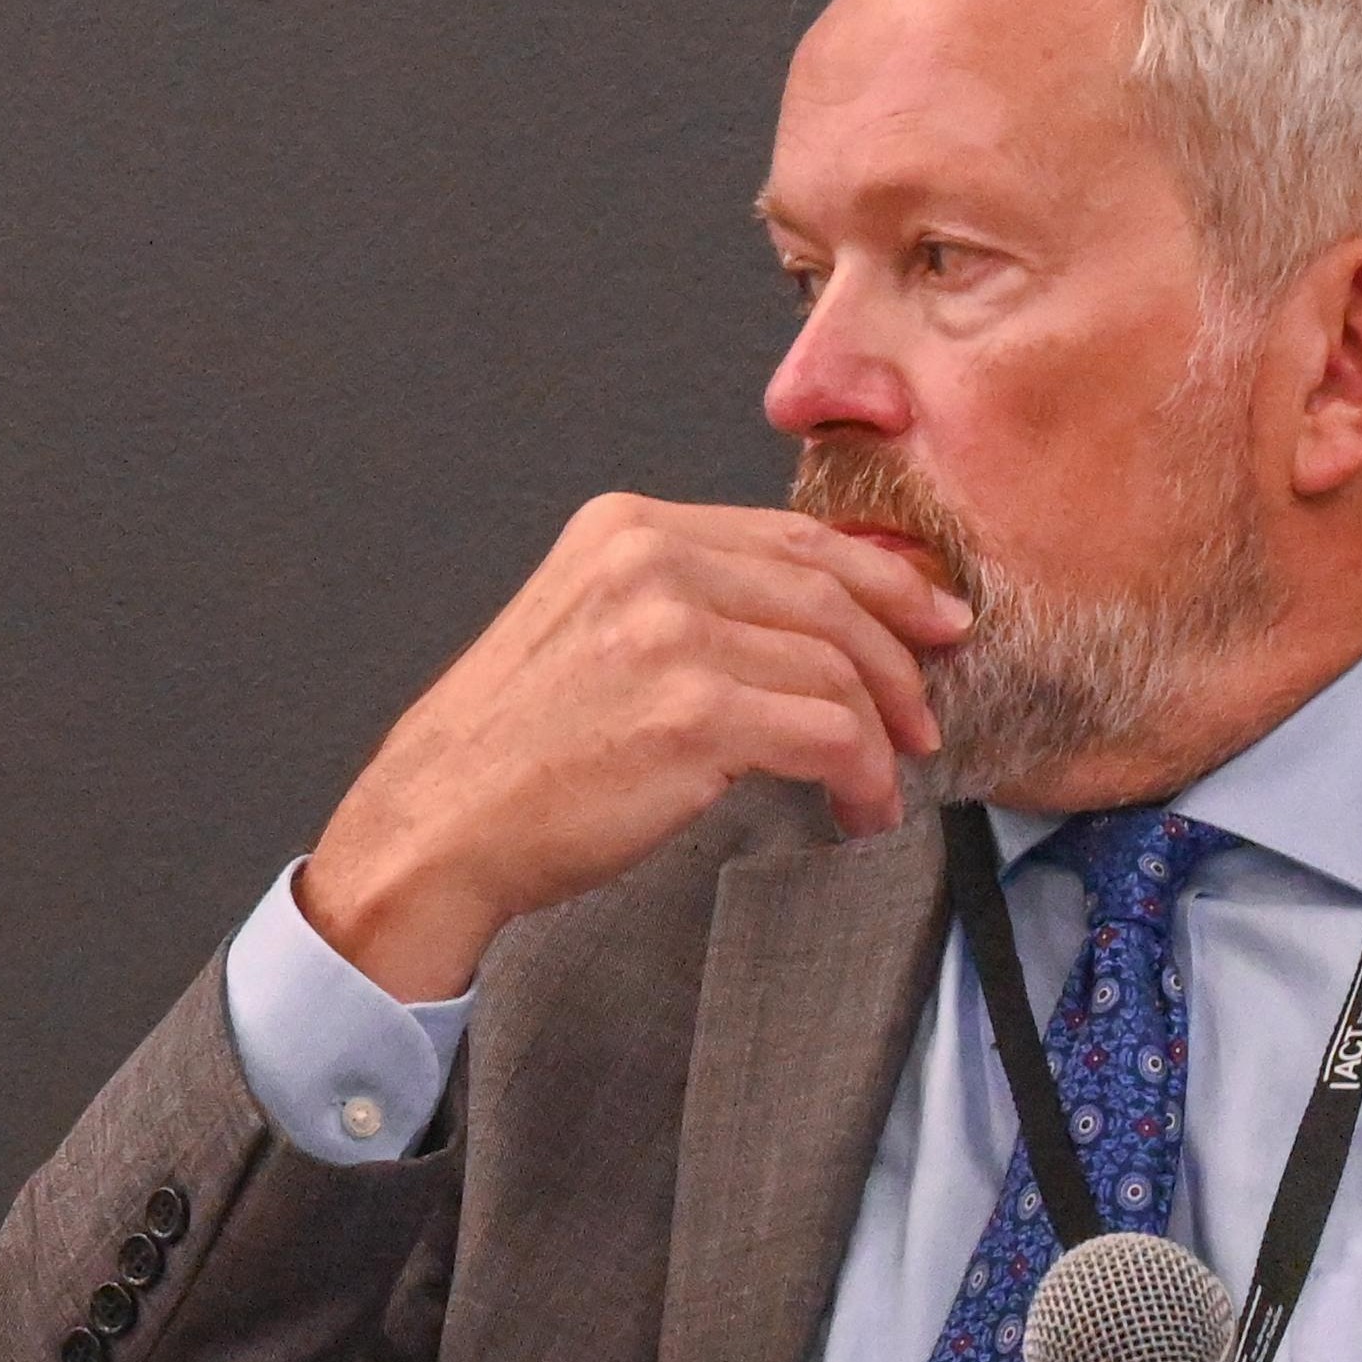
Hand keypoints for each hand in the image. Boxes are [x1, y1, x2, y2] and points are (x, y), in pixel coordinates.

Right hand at [296, 499, 972, 999]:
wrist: (436, 831)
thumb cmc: (507, 758)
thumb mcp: (583, 630)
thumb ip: (677, 604)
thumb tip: (804, 623)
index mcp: (627, 530)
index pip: (789, 538)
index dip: (878, 580)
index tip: (925, 617)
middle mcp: (651, 563)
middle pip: (829, 593)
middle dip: (900, 656)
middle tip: (925, 709)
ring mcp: (672, 634)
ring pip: (837, 665)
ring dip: (881, 734)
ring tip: (884, 780)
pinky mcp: (693, 714)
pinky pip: (827, 733)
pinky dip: (862, 777)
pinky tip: (857, 808)